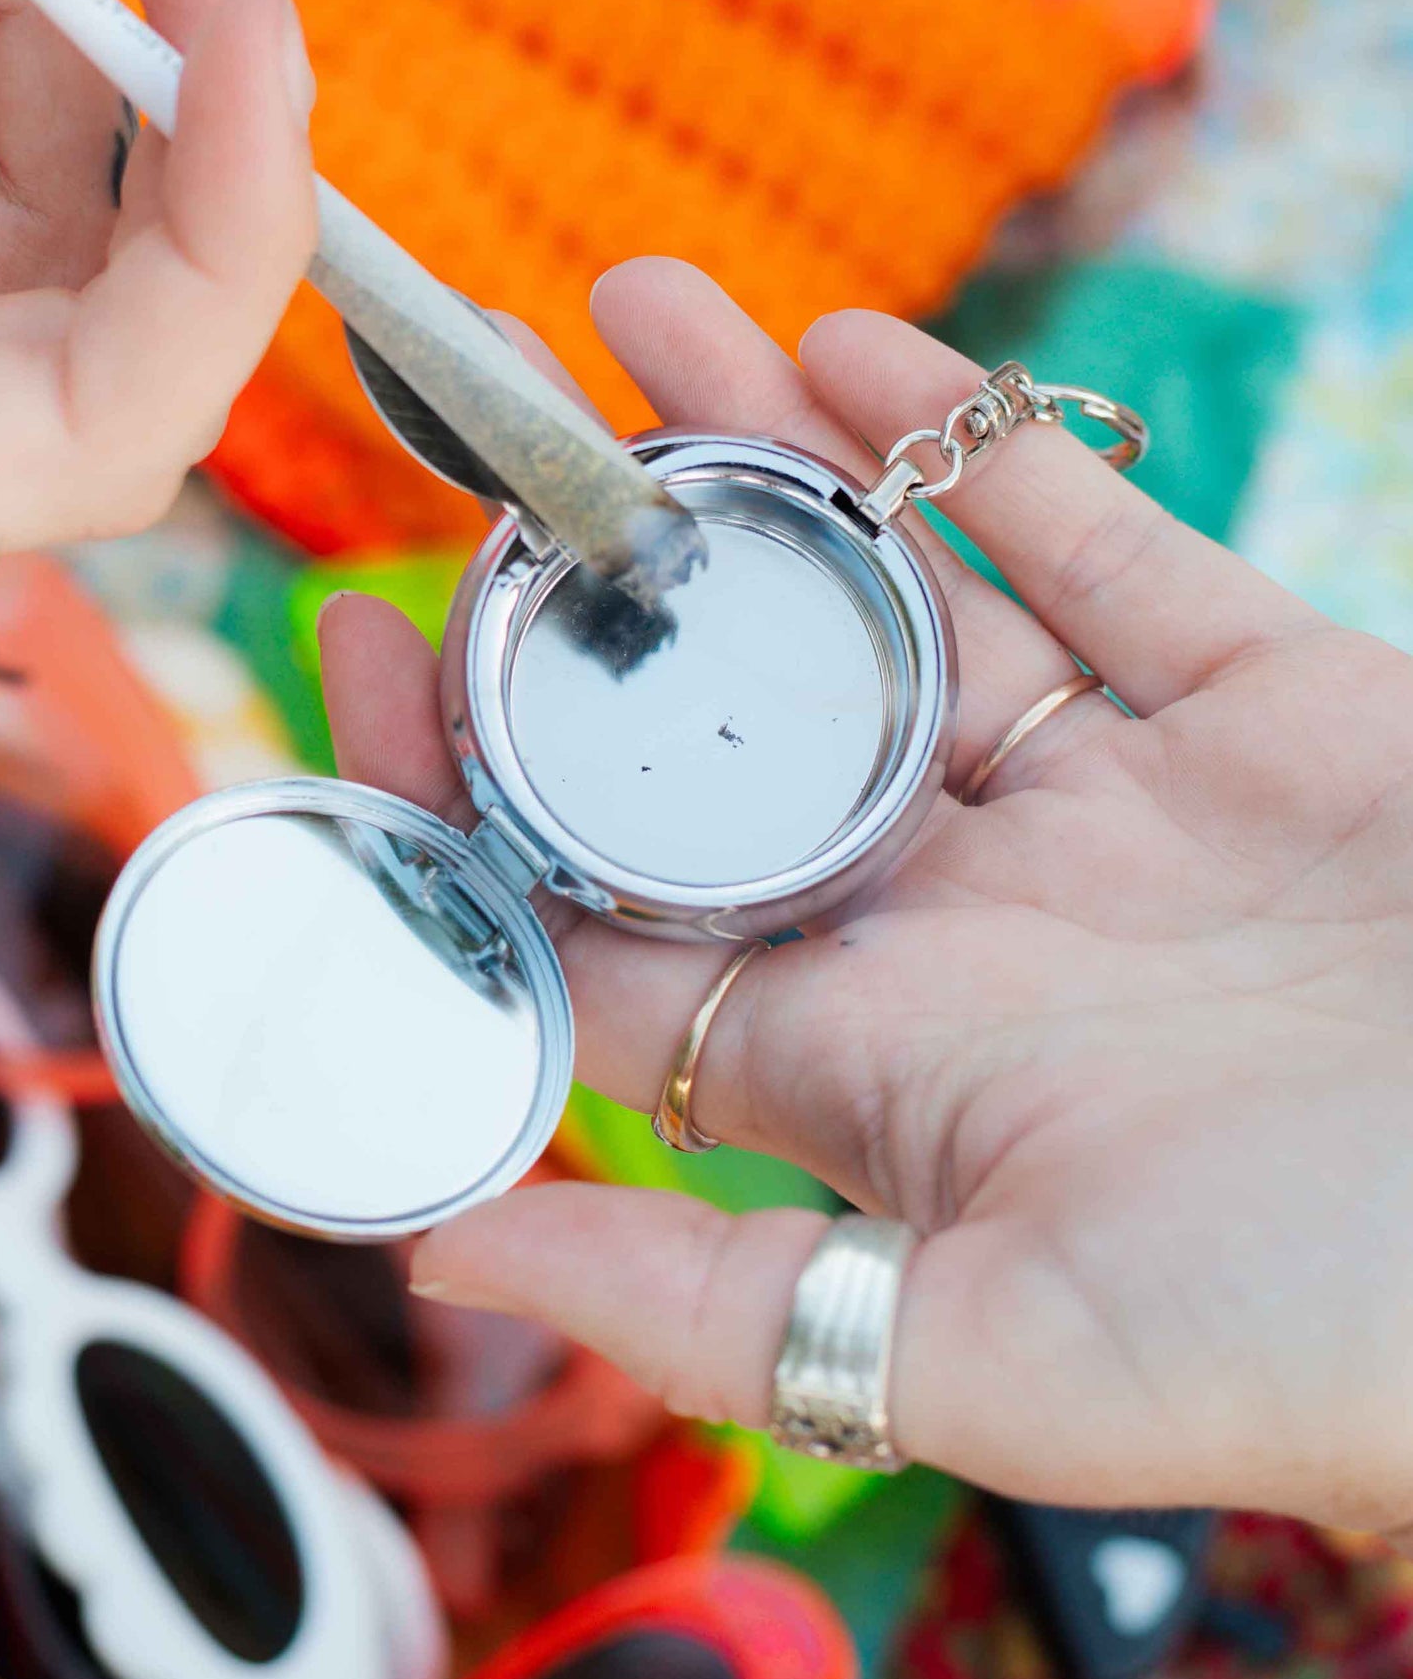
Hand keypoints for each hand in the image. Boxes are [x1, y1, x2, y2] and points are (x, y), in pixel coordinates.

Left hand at [321, 259, 1412, 1535]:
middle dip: (602, 583)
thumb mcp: (989, 1362)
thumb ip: (708, 1301)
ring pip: (896, 604)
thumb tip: (437, 1241)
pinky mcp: (1266, 706)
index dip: (476, 784)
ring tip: (630, 316)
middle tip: (484, 428)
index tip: (361, 640)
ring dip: (765, 465)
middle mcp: (967, 921)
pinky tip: (854, 346)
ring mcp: (1114, 803)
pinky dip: (979, 446)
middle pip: (731, 724)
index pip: (609, 905)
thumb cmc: (1327, 1333)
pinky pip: (1098, 548)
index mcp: (872, 1063)